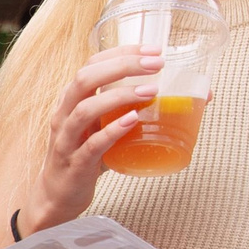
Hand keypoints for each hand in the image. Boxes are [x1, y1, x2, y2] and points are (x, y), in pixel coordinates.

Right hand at [21, 45, 160, 232]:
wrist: (56, 198)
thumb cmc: (85, 158)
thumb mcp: (105, 128)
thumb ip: (135, 111)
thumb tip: (192, 99)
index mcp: (72, 101)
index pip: (92, 64)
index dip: (121, 51)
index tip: (152, 50)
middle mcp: (65, 115)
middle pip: (85, 79)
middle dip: (122, 66)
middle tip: (156, 64)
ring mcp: (67, 140)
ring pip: (85, 109)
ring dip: (119, 96)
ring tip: (150, 91)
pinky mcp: (74, 164)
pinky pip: (92, 144)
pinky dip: (112, 131)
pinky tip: (132, 122)